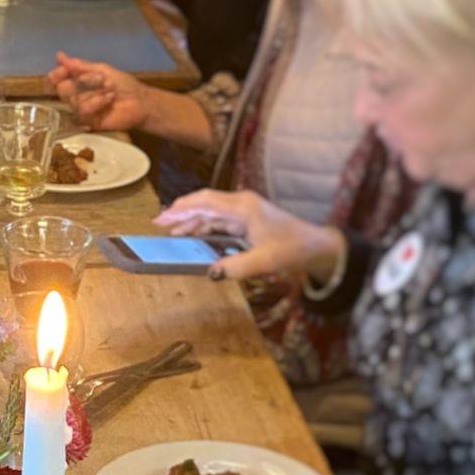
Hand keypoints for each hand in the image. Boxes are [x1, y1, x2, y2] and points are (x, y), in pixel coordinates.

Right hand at [47, 51, 151, 131]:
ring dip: (94, 92)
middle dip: (80, 82)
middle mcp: (77, 96)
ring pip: (73, 101)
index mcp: (78, 81)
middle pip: (62, 90)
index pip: (56, 79)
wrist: (140, 101)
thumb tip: (59, 55)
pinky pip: (83, 111)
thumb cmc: (123, 85)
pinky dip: (97, 102)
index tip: (64, 69)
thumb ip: (80, 66)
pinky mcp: (88, 122)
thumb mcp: (102, 70)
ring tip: (111, 89)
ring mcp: (82, 109)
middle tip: (100, 79)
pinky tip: (109, 99)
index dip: (56, 74)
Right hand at [154, 189, 343, 280]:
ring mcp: (244, 211)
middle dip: (181, 213)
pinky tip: (193, 235)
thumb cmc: (292, 249)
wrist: (315, 246)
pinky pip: (219, 221)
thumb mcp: (264, 261)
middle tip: (159, 224)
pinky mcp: (246, 220)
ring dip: (191, 221)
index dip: (181, 209)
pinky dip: (204, 227)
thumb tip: (211, 272)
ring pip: (210, 213)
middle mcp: (241, 204)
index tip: (163, 217)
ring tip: (171, 232)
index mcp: (243, 207)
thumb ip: (235, 267)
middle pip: (204, 204)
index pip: (206, 202)